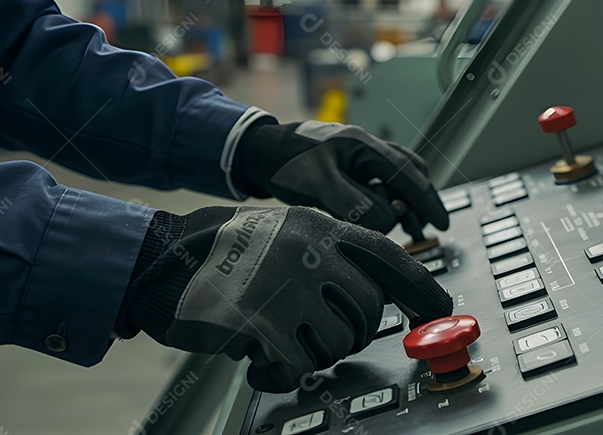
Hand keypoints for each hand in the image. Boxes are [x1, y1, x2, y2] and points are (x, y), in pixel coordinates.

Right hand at [118, 206, 452, 391]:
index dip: (422, 287)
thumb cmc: (228, 254)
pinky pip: (296, 366)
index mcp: (322, 229)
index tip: (440, 309)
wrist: (162, 261)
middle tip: (319, 336)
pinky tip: (259, 361)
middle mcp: (312, 254)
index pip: (390, 258)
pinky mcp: (262, 322)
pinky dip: (279, 373)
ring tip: (281, 340)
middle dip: (351, 333)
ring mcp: (289, 287)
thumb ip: (332, 257)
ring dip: (313, 353)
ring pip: (338, 343)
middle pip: (368, 311)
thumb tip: (380, 297)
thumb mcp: (288, 235)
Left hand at [232, 121, 449, 232]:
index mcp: (363, 145)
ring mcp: (360, 157)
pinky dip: (389, 201)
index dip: (426, 200)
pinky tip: (387, 218)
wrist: (259, 151)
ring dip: (406, 203)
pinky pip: (381, 184)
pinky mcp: (351, 168)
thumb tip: (387, 219)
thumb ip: (354, 202)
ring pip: (397, 179)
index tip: (440, 222)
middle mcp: (367, 148)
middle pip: (409, 173)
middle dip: (421, 201)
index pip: (407, 173)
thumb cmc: (285, 162)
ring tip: (412, 228)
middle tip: (428, 229)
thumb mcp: (318, 184)